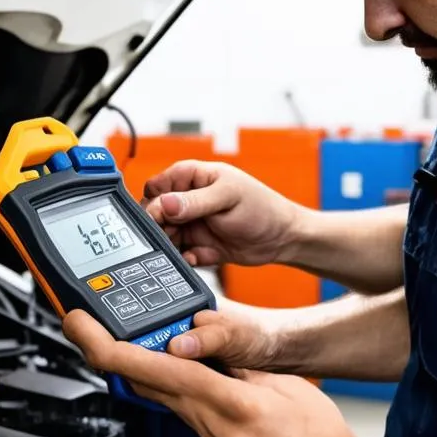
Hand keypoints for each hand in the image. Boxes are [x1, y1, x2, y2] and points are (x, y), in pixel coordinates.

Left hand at [62, 310, 357, 436]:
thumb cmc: (321, 436)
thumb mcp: (282, 384)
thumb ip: (236, 362)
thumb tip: (198, 341)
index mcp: (233, 404)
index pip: (159, 369)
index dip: (110, 348)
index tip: (82, 328)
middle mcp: (217, 432)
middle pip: (152, 389)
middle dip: (120, 359)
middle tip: (96, 333)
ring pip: (172, 408)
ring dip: (162, 381)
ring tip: (168, 357)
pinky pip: (194, 433)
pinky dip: (194, 411)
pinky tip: (212, 402)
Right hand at [142, 161, 300, 267]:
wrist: (283, 239)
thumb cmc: (261, 208)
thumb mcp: (227, 198)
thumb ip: (195, 202)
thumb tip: (164, 203)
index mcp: (194, 178)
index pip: (159, 185)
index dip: (153, 199)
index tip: (156, 214)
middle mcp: (189, 201)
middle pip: (156, 213)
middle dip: (158, 226)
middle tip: (166, 236)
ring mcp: (193, 225)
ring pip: (165, 236)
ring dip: (168, 245)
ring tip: (179, 249)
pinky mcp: (199, 246)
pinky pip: (180, 254)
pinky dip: (183, 259)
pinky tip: (194, 257)